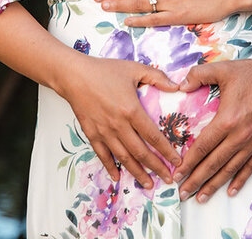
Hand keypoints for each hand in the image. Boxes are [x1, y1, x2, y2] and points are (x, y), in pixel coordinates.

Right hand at [56, 54, 182, 187]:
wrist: (74, 75)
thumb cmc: (104, 70)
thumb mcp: (134, 69)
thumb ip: (157, 77)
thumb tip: (177, 86)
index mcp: (131, 110)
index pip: (153, 136)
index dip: (167, 151)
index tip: (177, 161)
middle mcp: (119, 125)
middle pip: (141, 152)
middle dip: (156, 167)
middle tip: (168, 178)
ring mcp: (104, 132)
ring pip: (123, 157)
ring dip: (137, 172)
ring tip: (148, 184)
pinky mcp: (91, 134)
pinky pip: (102, 155)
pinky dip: (110, 167)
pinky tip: (118, 177)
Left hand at [173, 56, 251, 201]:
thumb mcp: (223, 69)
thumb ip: (198, 75)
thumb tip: (180, 85)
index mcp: (227, 120)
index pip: (203, 147)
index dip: (188, 163)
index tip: (177, 174)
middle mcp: (240, 136)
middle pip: (213, 164)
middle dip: (196, 180)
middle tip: (183, 193)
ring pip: (230, 170)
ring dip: (214, 185)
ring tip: (201, 198)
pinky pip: (249, 167)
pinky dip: (239, 180)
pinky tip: (230, 191)